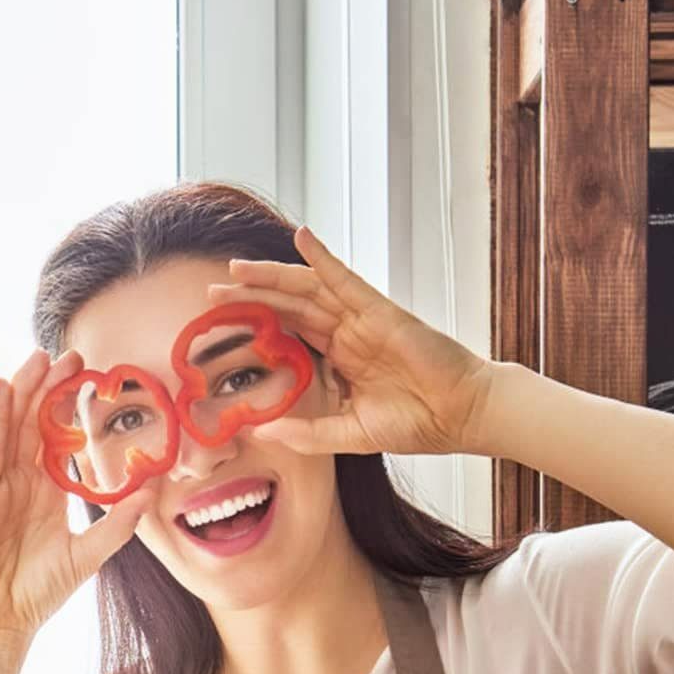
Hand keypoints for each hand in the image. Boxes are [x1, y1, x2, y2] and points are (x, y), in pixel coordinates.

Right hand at [0, 349, 156, 660]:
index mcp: (44, 492)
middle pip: (32, 423)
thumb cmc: (36, 592)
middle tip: (70, 353)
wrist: (1, 622)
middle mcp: (19, 482)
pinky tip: (1, 389)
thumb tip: (152, 492)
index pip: (57, 437)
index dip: (70, 406)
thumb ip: (117, 523)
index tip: (91, 375)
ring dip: (22, 391)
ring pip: (9, 428)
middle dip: (48, 387)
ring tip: (37, 357)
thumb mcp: (88, 555)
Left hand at [211, 225, 494, 456]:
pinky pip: (346, 279)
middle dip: (251, 296)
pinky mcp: (381, 312)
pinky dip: (323, 259)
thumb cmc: (415, 423)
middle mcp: (346, 333)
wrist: (460, 416)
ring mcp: (362, 319)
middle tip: (212, 290)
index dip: (255, 324)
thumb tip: (262, 433)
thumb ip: (307, 433)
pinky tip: (303, 239)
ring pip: (308, 289)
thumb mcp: (349, 433)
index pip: (287, 333)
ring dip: (272, 276)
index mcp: (338, 358)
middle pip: (289, 306)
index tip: (219, 323)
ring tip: (237, 269)